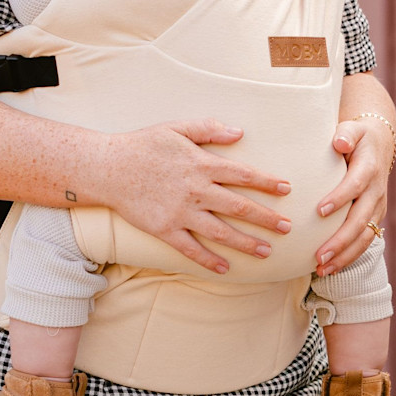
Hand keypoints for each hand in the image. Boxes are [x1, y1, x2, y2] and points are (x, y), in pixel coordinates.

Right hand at [100, 120, 292, 273]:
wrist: (107, 168)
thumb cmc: (143, 145)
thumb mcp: (176, 128)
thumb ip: (208, 129)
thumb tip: (239, 132)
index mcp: (201, 164)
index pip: (242, 174)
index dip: (266, 182)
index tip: (286, 189)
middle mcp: (195, 190)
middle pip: (239, 207)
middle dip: (266, 218)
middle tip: (288, 227)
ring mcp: (181, 213)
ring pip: (221, 231)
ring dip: (246, 242)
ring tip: (267, 251)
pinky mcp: (165, 230)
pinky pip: (191, 249)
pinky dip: (209, 260)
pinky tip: (226, 268)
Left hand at [313, 116, 391, 274]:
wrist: (379, 143)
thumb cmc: (356, 135)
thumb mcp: (352, 128)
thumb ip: (345, 134)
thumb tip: (339, 143)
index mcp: (369, 168)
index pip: (355, 185)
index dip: (339, 198)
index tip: (319, 211)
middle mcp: (376, 191)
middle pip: (360, 220)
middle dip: (340, 240)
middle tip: (318, 256)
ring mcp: (377, 206)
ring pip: (364, 236)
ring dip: (344, 255)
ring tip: (321, 269)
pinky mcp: (374, 216)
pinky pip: (364, 240)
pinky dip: (349, 256)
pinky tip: (330, 269)